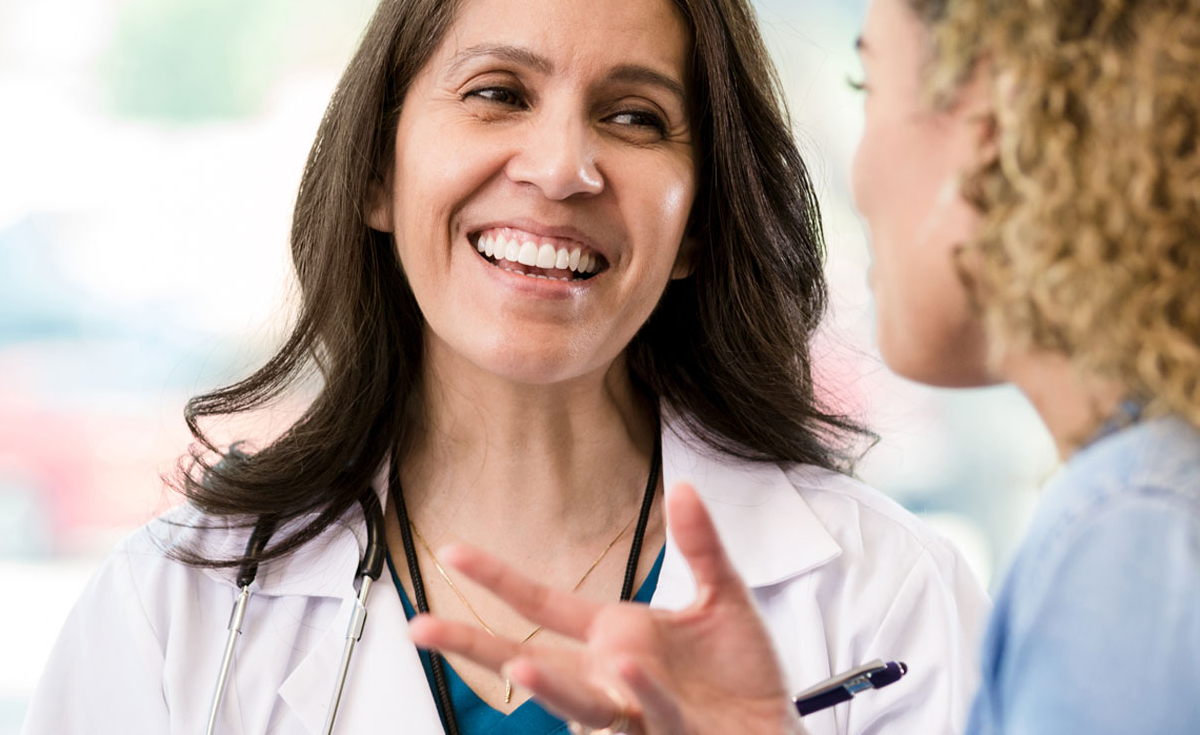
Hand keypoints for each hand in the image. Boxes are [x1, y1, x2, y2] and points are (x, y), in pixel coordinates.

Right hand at [408, 483, 800, 734]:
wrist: (778, 728)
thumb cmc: (743, 675)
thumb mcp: (724, 596)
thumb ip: (700, 546)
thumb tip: (683, 488)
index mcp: (613, 634)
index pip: (541, 604)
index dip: (497, 578)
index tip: (451, 551)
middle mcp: (609, 674)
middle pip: (528, 659)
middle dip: (473, 646)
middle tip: (421, 627)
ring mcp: (634, 709)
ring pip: (579, 700)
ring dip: (550, 685)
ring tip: (518, 665)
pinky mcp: (671, 733)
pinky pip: (653, 713)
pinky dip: (644, 693)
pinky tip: (627, 668)